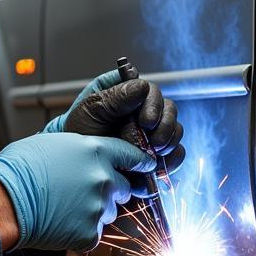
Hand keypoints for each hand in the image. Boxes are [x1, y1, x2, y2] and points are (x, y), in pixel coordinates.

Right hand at [0, 132, 154, 251]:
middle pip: (126, 188)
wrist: (4, 199)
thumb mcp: (56, 143)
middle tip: (86, 192)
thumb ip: (84, 150)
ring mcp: (99, 208)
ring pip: (109, 212)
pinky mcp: (90, 234)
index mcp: (97, 151)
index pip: (133, 156)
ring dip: (95, 211)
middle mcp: (105, 178)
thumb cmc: (21, 167)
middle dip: (113, 190)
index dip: (141, 162)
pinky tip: (60, 224)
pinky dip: (80, 232)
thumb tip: (92, 156)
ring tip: (65, 207)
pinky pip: (94, 234)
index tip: (148, 165)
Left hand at [51, 69, 185, 175]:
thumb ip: (116, 97)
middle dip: (164, 127)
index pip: (151, 90)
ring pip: (175, 132)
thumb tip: (142, 87)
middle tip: (153, 143)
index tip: (146, 121)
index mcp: (128, 93)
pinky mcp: (158, 154)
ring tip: (151, 156)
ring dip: (167, 144)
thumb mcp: (92, 111)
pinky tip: (156, 168)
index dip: (153, 104)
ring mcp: (153, 132)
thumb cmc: (79, 132)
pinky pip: (176, 154)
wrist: (79, 165)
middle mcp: (144, 110)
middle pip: (169, 110)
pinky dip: (170, 161)